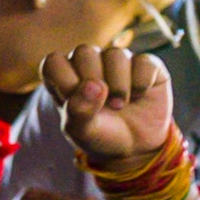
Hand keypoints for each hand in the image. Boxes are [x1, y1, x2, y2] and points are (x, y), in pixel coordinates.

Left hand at [44, 45, 175, 173]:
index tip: (77, 104)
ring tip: (120, 104)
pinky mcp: (146, 64)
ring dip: (119, 85)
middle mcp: (89, 62)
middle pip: (84, 52)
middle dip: (93, 82)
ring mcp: (117, 61)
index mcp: (64, 75)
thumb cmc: (100, 135)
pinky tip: (139, 95)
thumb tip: (93, 85)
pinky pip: (144, 62)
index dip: (65, 83)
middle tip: (103, 106)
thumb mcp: (81, 131)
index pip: (53, 62)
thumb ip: (78, 110)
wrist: (135, 146)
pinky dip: (141, 83)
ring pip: (115, 54)